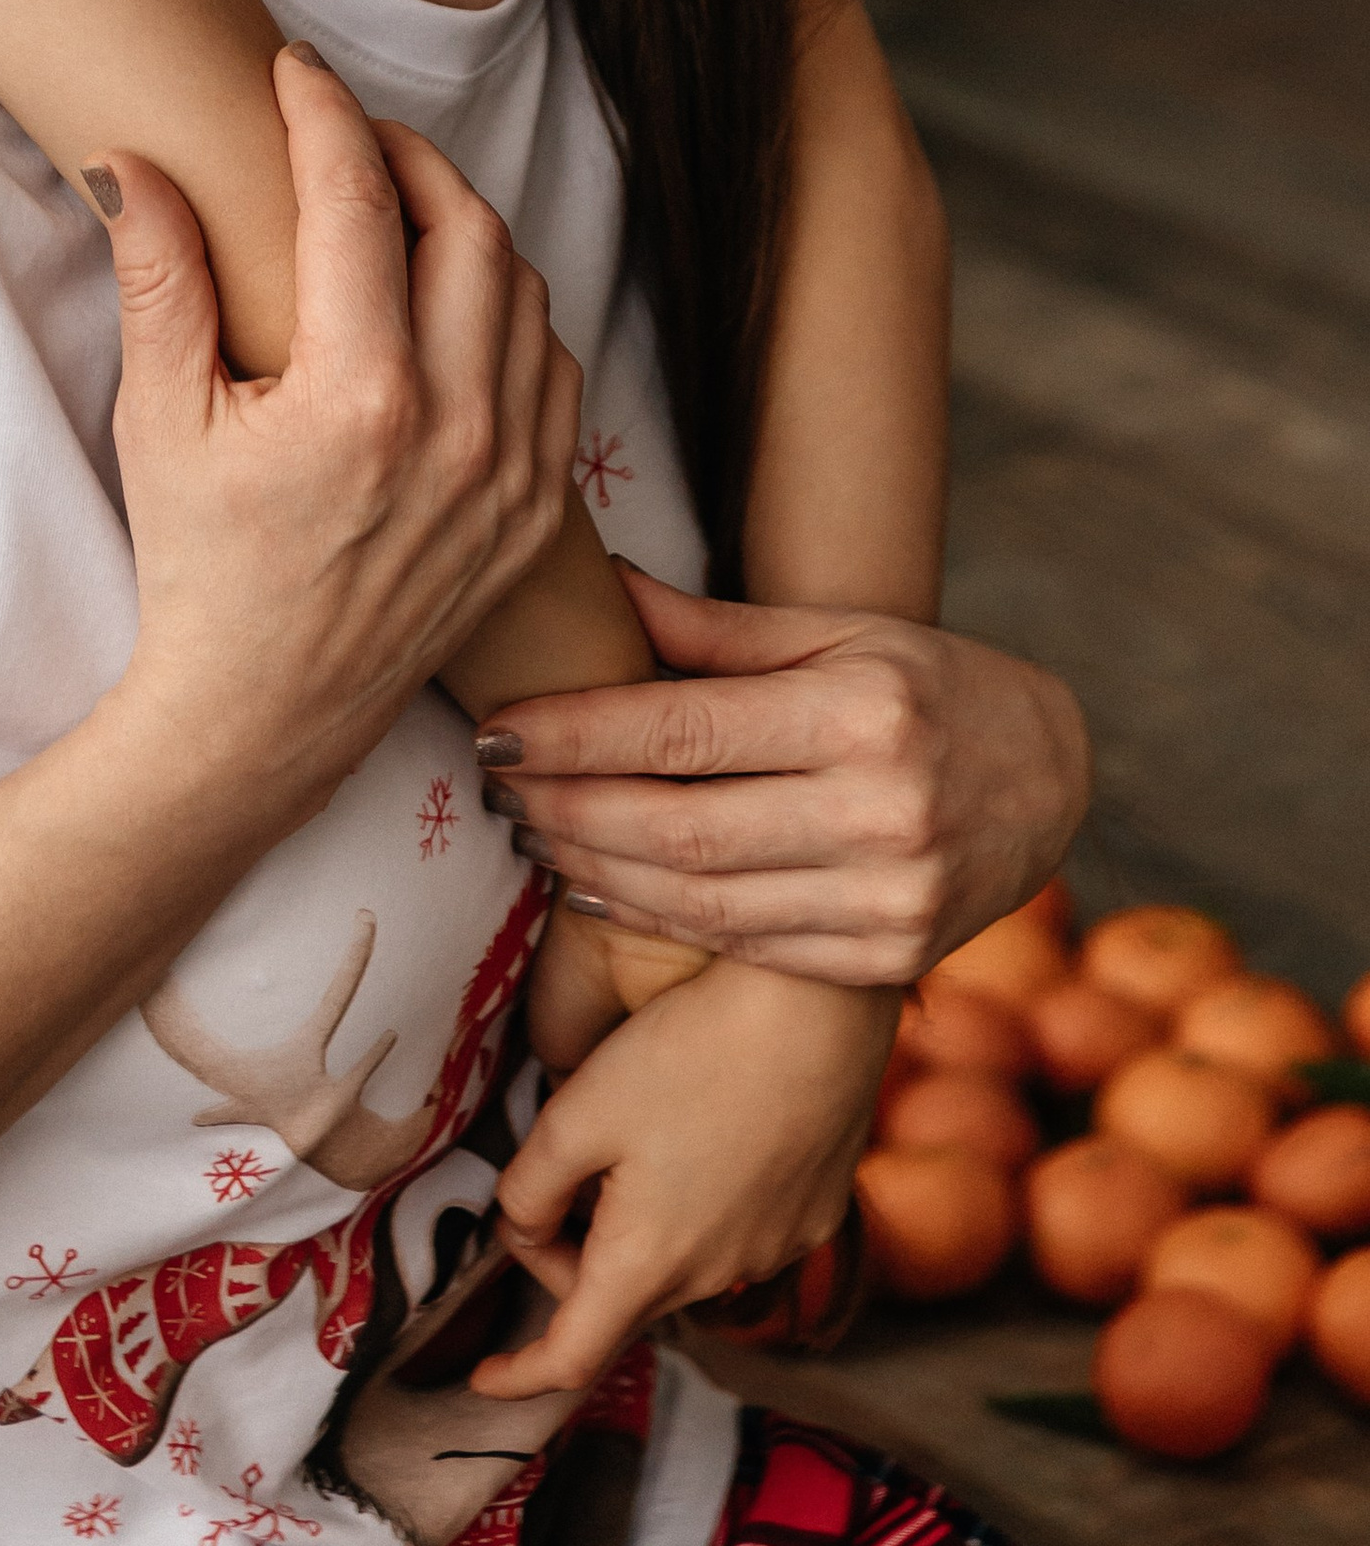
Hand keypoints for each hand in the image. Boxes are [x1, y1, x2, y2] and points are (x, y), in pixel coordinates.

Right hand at [104, 46, 579, 809]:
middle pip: (465, 221)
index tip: (293, 71)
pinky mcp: (539, 509)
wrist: (265, 717)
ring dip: (463, 226)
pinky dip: (509, 312)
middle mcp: (456, 427)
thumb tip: (130, 162)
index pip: (357, 198)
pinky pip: (553, 365)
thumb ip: (158, 281)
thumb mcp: (158, 423)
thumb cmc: (199, 569)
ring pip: (522, 285)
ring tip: (393, 212)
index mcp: (358, 397)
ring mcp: (513, 471)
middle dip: (404, 153)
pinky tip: (447, 307)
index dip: (323, 111)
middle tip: (345, 135)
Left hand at [474, 961, 892, 1396]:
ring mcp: (774, 1251)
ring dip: (637, 1236)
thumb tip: (524, 1227)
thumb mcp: (575, 1114)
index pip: (572, 1356)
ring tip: (624, 1151)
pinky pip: (735, 1236)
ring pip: (680, 1267)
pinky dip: (696, 1212)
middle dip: (571, 1265)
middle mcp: (716, 1276)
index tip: (483, 1377)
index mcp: (648, 1262)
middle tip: (546, 1191)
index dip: (520, 1375)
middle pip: (622, 1300)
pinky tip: (696, 1138)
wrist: (815, 1013)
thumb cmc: (688, 1054)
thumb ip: (529, 1188)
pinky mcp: (814, 1217)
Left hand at [477, 573, 1090, 986]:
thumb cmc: (926, 683)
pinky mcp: (889, 960)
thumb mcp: (835, 632)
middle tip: (493, 785)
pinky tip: (596, 886)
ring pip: (700, 898)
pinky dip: (658, 919)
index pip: (681, 731)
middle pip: (678, 825)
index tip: (494, 729)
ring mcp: (891, 898)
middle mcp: (883, 811)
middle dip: (567, 807)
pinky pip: (745, 947)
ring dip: (595, 867)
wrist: (1052, 779)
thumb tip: (604, 586)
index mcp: (863, 712)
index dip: (574, 735)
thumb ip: (713, 630)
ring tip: (530, 828)